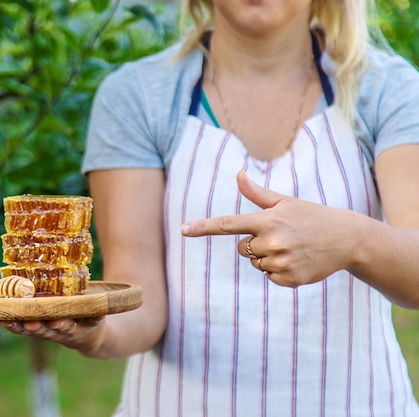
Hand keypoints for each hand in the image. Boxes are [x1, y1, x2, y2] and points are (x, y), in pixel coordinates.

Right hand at [0, 316, 105, 353]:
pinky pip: (93, 321)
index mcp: (36, 325)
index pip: (19, 326)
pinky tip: (100, 315)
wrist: (90, 333)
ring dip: (61, 325)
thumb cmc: (56, 316)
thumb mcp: (35, 310)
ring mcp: (71, 329)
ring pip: (64, 328)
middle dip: (35, 327)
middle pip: (41, 330)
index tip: (1, 320)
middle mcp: (51, 330)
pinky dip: (96, 318)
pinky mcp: (91, 325)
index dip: (11, 324)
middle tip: (30, 324)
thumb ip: (15, 303)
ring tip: (59, 321)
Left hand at [180, 170, 364, 287]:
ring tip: (292, 248)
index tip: (183, 230)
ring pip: (255, 264)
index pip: (227, 224)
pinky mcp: (289, 279)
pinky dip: (278, 271)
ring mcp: (281, 262)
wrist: (346, 239)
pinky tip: (297, 260)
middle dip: (254, 244)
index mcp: (267, 220)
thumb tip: (238, 174)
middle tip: (280, 237)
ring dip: (267, 258)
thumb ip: (257, 193)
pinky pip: (269, 277)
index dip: (203, 227)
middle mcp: (272, 242)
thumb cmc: (310, 216)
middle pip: (242, 249)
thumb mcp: (285, 202)